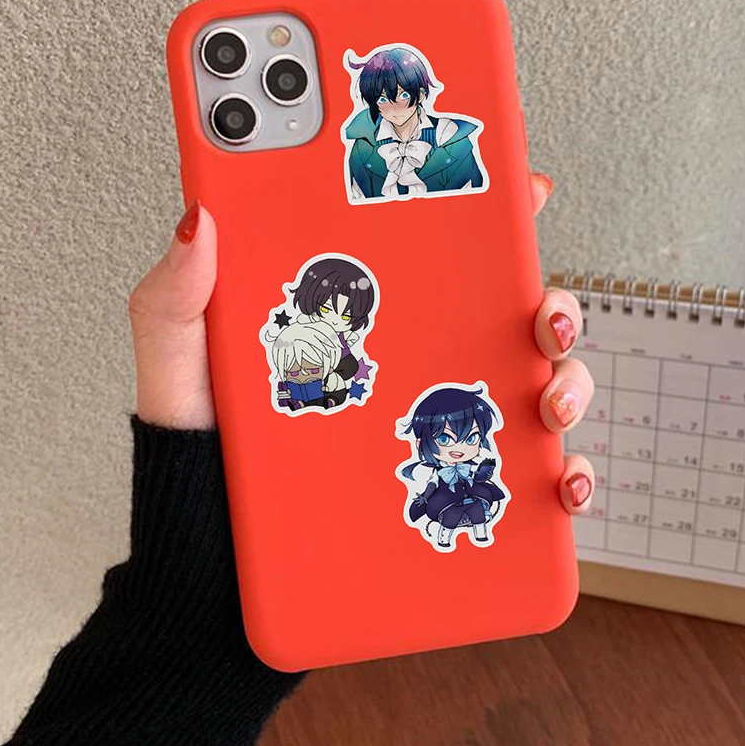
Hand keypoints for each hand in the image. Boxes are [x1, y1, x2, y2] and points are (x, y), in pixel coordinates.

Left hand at [128, 173, 595, 512]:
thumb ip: (179, 297)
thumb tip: (200, 221)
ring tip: (547, 400)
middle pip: (504, 314)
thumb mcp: (182, 366)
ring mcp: (433, 422)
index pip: (432, 247)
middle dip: (548, 300)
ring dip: (566, 380)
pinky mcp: (448, 485)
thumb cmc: (203, 454)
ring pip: (532, 385)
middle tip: (539, 311)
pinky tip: (558, 480)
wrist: (211, 558)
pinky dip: (561, 476)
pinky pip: (523, 477)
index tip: (520, 187)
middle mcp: (410, 360)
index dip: (485, 210)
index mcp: (359, 315)